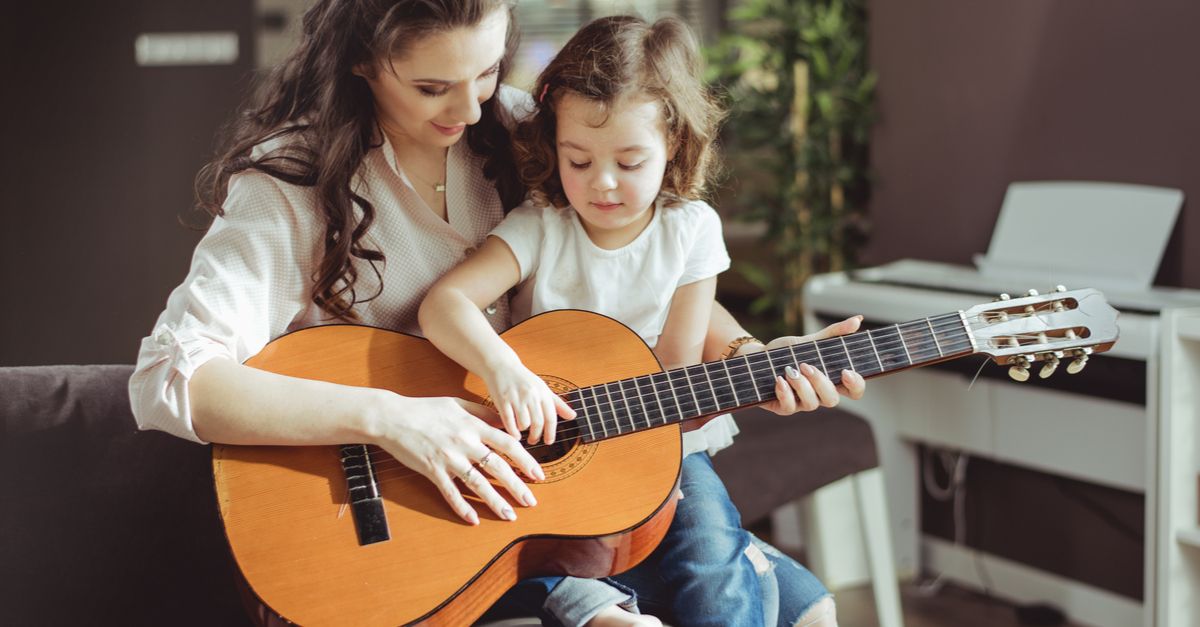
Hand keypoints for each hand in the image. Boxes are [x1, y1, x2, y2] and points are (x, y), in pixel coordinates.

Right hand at [368, 392, 544, 524]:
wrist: (392, 417)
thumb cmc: (425, 409)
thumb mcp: (457, 403)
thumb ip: (482, 412)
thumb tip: (503, 421)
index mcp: (473, 425)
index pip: (507, 444)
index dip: (525, 460)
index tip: (538, 474)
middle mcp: (465, 442)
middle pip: (497, 467)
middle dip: (517, 486)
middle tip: (531, 501)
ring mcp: (448, 458)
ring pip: (478, 483)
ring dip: (495, 501)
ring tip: (509, 515)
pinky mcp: (432, 470)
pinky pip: (450, 492)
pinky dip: (462, 507)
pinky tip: (474, 519)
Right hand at [484, 361, 575, 444]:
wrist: (501, 365)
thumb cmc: (523, 379)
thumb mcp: (543, 388)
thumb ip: (558, 404)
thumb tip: (573, 416)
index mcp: (543, 392)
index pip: (551, 417)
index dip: (550, 433)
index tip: (549, 442)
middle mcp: (531, 395)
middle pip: (538, 423)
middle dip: (536, 436)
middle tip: (533, 441)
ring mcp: (516, 397)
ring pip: (524, 424)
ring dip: (523, 431)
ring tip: (522, 430)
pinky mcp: (502, 400)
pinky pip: (509, 422)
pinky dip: (513, 431)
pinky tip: (514, 433)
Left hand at [739, 316, 866, 415]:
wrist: (756, 357)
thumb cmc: (787, 352)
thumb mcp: (809, 341)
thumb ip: (833, 333)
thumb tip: (858, 319)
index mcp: (830, 380)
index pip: (854, 391)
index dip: (855, 385)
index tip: (846, 371)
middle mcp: (818, 394)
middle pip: (832, 400)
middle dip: (821, 383)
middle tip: (806, 366)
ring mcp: (801, 403)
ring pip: (811, 404)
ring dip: (801, 386)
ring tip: (789, 369)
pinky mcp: (782, 407)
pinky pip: (788, 407)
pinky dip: (785, 393)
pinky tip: (779, 380)